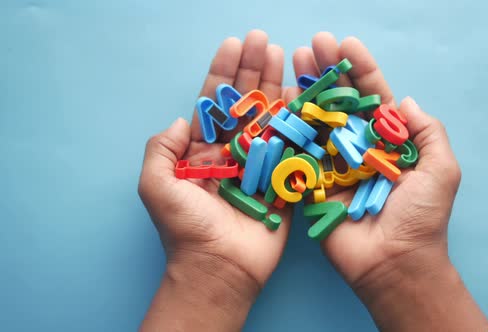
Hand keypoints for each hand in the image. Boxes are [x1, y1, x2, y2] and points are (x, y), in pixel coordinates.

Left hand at [138, 30, 290, 330]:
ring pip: (270, 116)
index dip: (224, 72)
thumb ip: (161, 149)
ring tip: (285, 54)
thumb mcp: (156, 185)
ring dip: (277, 85)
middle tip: (264, 40)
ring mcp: (260, 164)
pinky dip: (299, 118)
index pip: (215, 102)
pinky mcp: (283, 179)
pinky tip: (303, 92)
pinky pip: (292, 144)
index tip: (234, 44)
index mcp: (203, 150)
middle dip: (253, 69)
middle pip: (245, 102)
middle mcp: (234, 151)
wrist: (220, 267)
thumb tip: (182, 120)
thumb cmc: (186, 229)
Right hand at [292, 33, 487, 330]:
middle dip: (327, 72)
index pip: (373, 98)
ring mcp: (334, 165)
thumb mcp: (441, 170)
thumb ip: (428, 132)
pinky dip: (290, 127)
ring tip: (293, 60)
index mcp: (388, 142)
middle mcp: (358, 148)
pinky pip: (300, 153)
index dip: (360, 71)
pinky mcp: (313, 184)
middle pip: (340, 103)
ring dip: (306, 90)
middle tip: (312, 44)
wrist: (393, 264)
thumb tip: (405, 101)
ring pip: (318, 121)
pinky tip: (279, 100)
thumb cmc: (422, 219)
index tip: (346, 45)